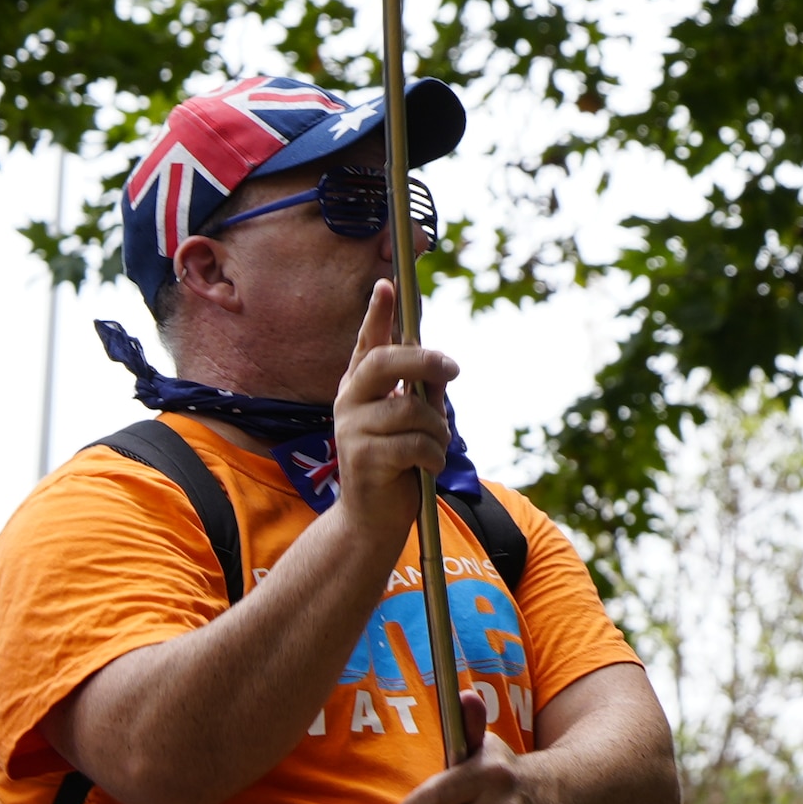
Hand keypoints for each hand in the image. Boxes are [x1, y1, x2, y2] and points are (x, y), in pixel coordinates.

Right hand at [324, 280, 459, 548]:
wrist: (373, 519)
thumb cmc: (398, 463)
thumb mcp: (411, 421)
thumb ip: (421, 392)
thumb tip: (442, 366)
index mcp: (360, 388)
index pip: (368, 344)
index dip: (377, 314)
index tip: (387, 283)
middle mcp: (349, 402)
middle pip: (385, 363)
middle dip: (424, 360)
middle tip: (453, 369)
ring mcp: (351, 430)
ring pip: (412, 411)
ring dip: (437, 432)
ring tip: (431, 451)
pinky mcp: (362, 459)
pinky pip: (417, 444)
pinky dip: (433, 457)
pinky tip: (425, 470)